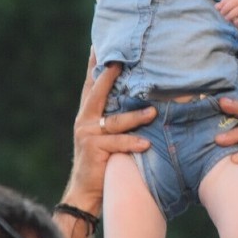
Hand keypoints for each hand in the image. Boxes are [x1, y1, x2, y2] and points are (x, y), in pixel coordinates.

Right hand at [61, 49, 154, 215]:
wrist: (84, 193)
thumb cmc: (102, 162)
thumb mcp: (104, 135)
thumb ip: (113, 117)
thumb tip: (137, 98)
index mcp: (86, 114)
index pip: (91, 84)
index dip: (94, 65)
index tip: (98, 45)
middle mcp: (84, 120)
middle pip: (97, 92)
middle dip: (109, 76)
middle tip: (121, 63)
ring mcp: (87, 135)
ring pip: (115, 121)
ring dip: (136, 116)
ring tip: (153, 111)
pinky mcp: (94, 150)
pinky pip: (118, 143)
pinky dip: (133, 143)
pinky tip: (146, 144)